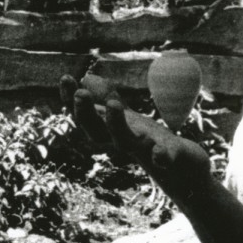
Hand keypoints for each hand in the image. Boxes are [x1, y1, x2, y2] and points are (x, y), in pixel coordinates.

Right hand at [62, 73, 212, 199]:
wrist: (177, 165)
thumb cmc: (145, 139)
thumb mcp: (125, 116)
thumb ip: (106, 98)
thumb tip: (86, 78)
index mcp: (108, 129)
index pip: (85, 115)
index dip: (71, 99)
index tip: (65, 77)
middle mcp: (120, 140)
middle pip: (96, 131)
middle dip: (86, 113)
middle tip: (80, 94)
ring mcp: (142, 150)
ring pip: (124, 141)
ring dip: (116, 124)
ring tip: (114, 104)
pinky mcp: (167, 158)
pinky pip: (162, 159)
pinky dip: (160, 156)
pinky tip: (159, 153)